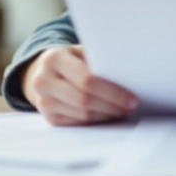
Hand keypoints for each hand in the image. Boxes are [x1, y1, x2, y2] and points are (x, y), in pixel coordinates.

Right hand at [21, 45, 138, 125]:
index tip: (132, 97)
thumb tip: (128, 74)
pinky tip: (109, 115)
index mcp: (54, 58)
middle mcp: (43, 80)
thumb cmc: (72, 60)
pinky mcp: (49, 118)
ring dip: (107, 115)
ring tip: (123, 110)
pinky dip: (97, 121)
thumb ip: (98, 60)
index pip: (86, 79)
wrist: (45, 72)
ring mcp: (43, 101)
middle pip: (84, 99)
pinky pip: (78, 123)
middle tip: (131, 106)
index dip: (112, 91)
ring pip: (82, 114)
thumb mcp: (81, 52)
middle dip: (112, 105)